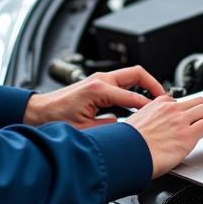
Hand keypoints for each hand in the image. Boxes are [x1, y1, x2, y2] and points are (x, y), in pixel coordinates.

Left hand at [23, 66, 167, 128]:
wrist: (37, 112)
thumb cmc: (55, 119)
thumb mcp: (85, 130)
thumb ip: (108, 128)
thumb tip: (125, 127)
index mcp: (99, 89)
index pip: (134, 96)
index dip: (150, 106)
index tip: (162, 113)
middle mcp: (100, 80)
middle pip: (137, 74)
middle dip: (153, 85)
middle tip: (165, 99)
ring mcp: (99, 80)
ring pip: (130, 77)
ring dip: (144, 87)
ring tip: (155, 101)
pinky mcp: (96, 85)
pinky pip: (122, 83)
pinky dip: (133, 90)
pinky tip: (137, 104)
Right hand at [122, 96, 202, 178]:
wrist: (122, 154)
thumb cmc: (125, 147)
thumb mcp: (135, 129)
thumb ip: (148, 128)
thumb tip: (152, 139)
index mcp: (157, 105)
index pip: (183, 102)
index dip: (196, 111)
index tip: (200, 120)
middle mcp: (170, 109)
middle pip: (202, 101)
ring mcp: (180, 120)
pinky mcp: (187, 134)